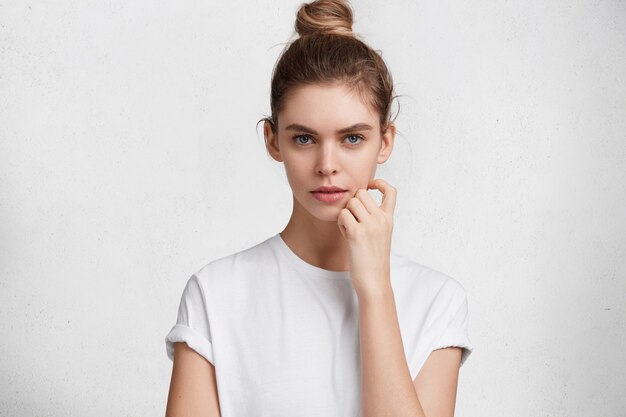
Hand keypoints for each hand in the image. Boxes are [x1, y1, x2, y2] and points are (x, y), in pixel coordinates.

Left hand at [337, 178, 396, 297]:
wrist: (374, 281)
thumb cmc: (373, 261)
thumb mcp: (381, 235)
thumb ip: (374, 219)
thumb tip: (358, 201)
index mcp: (389, 219)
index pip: (391, 191)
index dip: (379, 183)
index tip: (370, 186)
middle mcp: (381, 220)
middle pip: (361, 193)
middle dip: (352, 204)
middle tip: (353, 220)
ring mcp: (370, 225)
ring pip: (350, 202)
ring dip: (345, 214)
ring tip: (349, 229)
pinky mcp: (357, 233)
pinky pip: (342, 215)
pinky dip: (340, 224)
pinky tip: (346, 236)